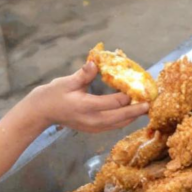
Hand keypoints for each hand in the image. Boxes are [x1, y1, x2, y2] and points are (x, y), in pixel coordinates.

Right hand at [26, 61, 149, 132]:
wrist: (42, 113)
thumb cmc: (53, 95)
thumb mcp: (66, 82)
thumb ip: (83, 74)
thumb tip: (95, 62)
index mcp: (86, 107)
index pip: (113, 103)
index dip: (128, 96)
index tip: (139, 89)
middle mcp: (92, 120)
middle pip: (120, 117)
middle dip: (136, 110)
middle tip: (149, 103)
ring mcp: (92, 127)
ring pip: (118, 124)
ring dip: (131, 116)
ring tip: (144, 108)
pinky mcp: (92, 129)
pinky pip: (112, 126)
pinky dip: (123, 120)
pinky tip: (130, 113)